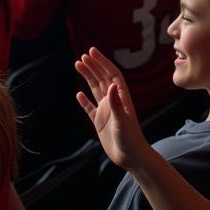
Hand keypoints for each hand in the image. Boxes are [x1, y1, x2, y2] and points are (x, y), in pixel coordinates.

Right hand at [75, 47, 149, 170]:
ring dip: (88, 77)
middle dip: (93, 66)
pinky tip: (78, 95)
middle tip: (82, 56)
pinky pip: (90, 108)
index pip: (111, 75)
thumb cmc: (131, 140)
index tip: (92, 52)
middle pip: (102, 79)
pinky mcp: (100, 122)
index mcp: (121, 98)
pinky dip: (84, 101)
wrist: (131, 158)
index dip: (102, 62)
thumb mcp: (123, 121)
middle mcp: (113, 101)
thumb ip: (116, 104)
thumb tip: (111, 84)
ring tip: (78, 65)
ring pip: (95, 89)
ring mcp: (106, 111)